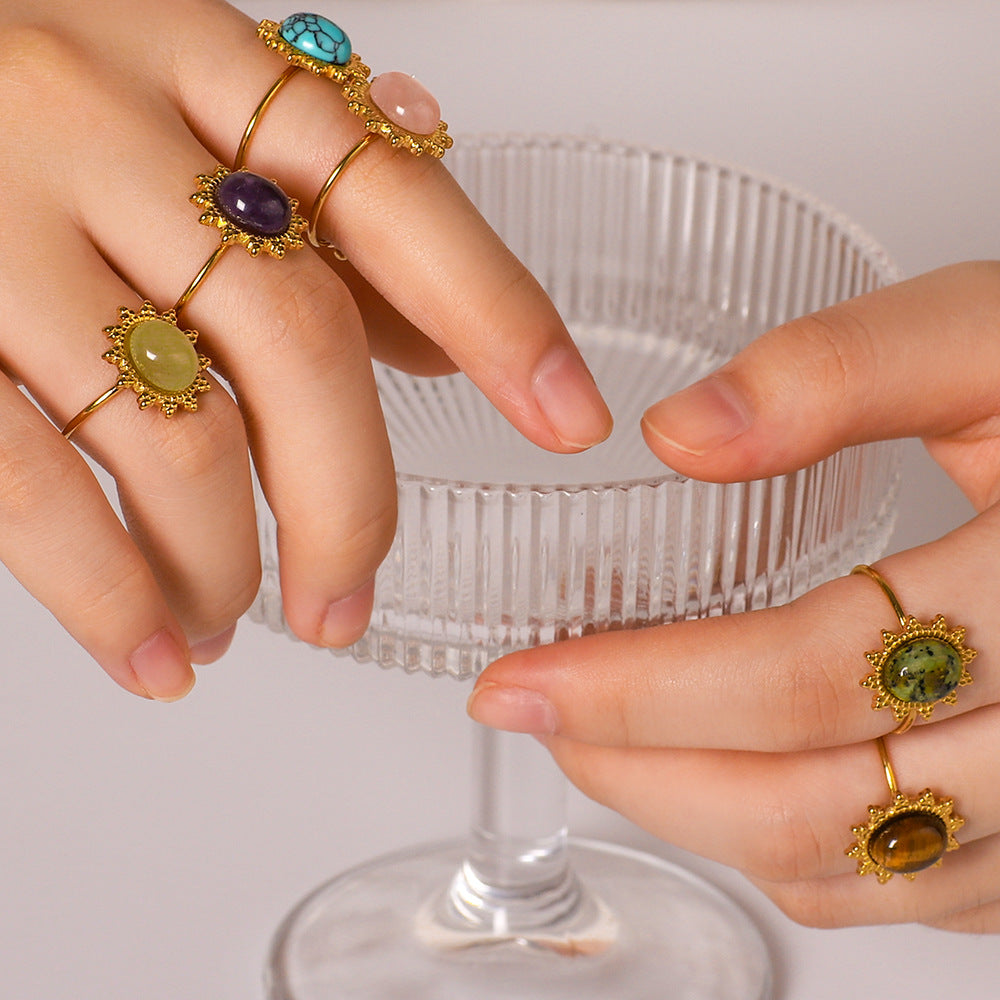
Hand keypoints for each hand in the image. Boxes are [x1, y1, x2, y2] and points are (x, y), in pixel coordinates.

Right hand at [0, 0, 610, 699]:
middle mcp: (105, 127)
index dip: (499, 316)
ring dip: (227, 563)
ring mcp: (0, 222)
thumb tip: (444, 337)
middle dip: (350, 502)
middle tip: (350, 598)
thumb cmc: (21, 99)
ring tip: (239, 617)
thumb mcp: (182, 118)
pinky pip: (31, 488)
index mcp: (197, 66)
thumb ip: (320, 221)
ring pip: (178, 432)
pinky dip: (111, 595)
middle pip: (299, 342)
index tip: (570, 418)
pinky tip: (156, 650)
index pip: (392, 198)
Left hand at [468, 261, 999, 931]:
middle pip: (812, 802)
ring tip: (607, 744)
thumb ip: (842, 371)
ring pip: (846, 867)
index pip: (809, 675)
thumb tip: (681, 434)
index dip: (642, 688)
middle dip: (640, 769)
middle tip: (542, 714)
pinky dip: (788, 849)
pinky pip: (902, 892)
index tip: (525, 679)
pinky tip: (728, 778)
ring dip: (696, 817)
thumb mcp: (991, 340)